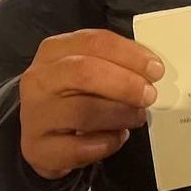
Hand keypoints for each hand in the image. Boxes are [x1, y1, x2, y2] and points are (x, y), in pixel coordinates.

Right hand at [19, 28, 164, 179]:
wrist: (37, 134)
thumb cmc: (70, 94)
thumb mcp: (85, 69)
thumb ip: (112, 64)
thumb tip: (150, 71)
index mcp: (53, 50)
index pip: (93, 42)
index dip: (129, 54)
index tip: (156, 69)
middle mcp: (38, 79)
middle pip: (84, 72)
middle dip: (124, 84)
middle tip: (150, 96)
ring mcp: (35, 115)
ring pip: (83, 112)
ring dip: (119, 115)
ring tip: (137, 118)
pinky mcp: (37, 148)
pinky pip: (78, 147)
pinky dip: (106, 143)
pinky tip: (118, 138)